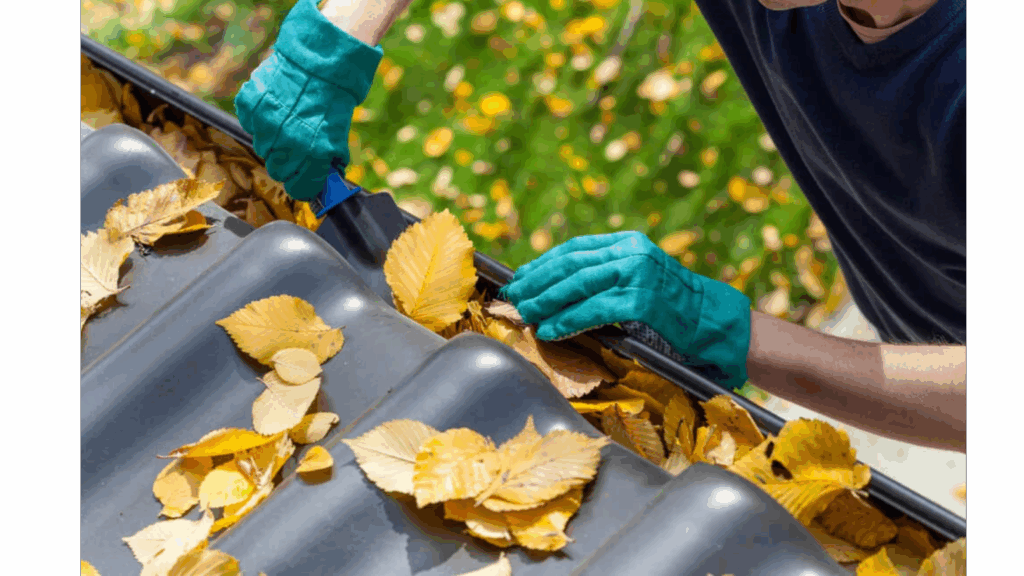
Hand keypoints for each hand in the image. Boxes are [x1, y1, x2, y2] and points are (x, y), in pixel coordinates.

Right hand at [234, 0, 382, 200]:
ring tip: (287, 122)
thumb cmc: (333, 98)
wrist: (320, 60)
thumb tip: (326, 182)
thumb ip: (329, 161)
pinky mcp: (250, 105)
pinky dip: (259, 120)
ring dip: (273, 141)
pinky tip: (275, 108)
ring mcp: (265, 123)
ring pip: (262, 148)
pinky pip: (249, 124)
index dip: (303, 186)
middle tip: (296, 148)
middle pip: (278, 171)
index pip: (300, 189)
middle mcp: (287, 142)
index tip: (304, 181)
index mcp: (313, 152)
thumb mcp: (339, 135)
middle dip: (288, 164)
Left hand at [498, 231, 752, 389]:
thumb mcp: (640, 278)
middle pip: (571, 264)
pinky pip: (594, 310)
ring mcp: (638, 274)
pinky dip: (568, 320)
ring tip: (526, 314)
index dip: (543, 263)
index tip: (521, 277)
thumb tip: (558, 287)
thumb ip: (607, 275)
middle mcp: (632, 252)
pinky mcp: (642, 301)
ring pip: (578, 285)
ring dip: (546, 301)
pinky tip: (552, 330)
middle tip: (514, 297)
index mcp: (629, 242)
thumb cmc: (675, 307)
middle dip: (537, 282)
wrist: (716, 322)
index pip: (575, 248)